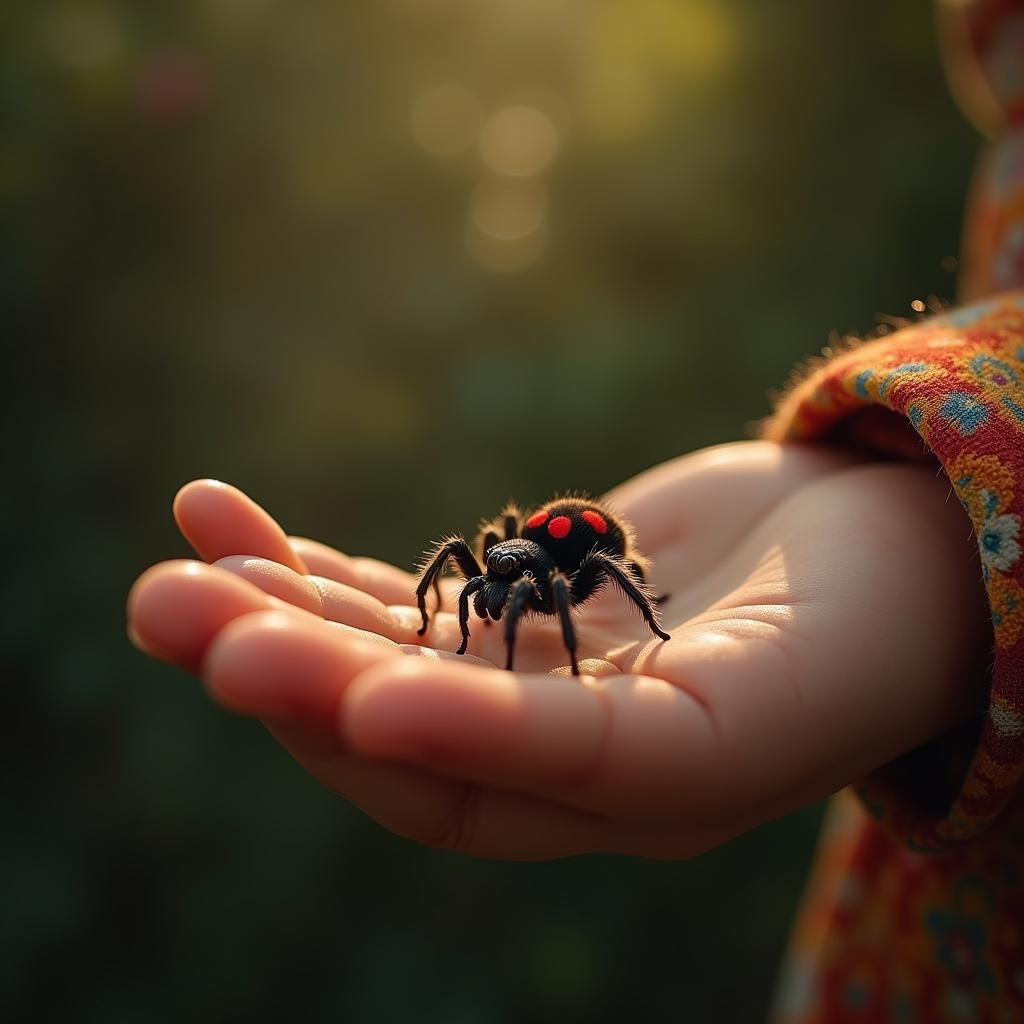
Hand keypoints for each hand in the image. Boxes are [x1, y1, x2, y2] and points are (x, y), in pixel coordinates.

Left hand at [127, 442, 989, 858]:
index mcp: (616, 804)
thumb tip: (468, 731)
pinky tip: (221, 516)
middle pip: (390, 722)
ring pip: (368, 652)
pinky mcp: (507, 605)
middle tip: (171, 609)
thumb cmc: (861, 628)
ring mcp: (518, 674)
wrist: (880, 546)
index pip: (486, 791)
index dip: (415, 737)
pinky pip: (387, 596)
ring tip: (175, 556)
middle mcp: (548, 753)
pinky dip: (306, 563)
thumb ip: (650, 747)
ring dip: (266, 606)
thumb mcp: (773, 698)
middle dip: (283, 665)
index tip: (329, 681)